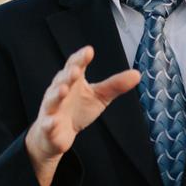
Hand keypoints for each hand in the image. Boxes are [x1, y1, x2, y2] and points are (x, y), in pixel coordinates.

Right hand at [26, 46, 139, 185]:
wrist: (57, 134)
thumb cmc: (78, 109)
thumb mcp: (99, 96)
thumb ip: (115, 85)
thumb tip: (137, 74)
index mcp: (72, 80)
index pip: (75, 65)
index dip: (81, 58)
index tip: (89, 51)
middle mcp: (59, 90)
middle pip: (62, 80)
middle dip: (68, 74)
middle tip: (76, 70)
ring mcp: (51, 108)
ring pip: (52, 99)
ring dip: (57, 94)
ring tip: (64, 90)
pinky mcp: (49, 126)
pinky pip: (48, 124)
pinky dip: (50, 123)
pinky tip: (53, 122)